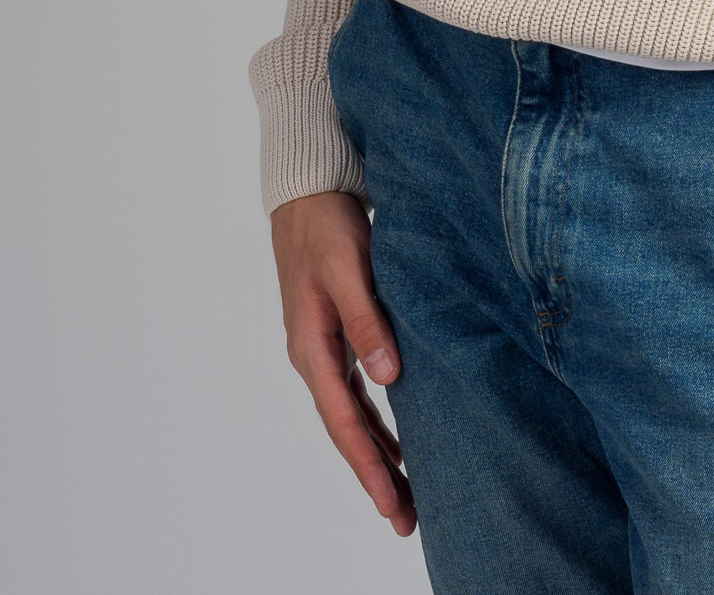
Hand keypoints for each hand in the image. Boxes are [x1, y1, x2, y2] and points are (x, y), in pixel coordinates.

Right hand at [271, 191, 415, 538]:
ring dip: (377, 455)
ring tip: (405, 495)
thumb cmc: (327, 225)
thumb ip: (367, 320)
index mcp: (312, 347)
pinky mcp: (338, 336)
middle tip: (406, 519)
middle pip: (347, 431)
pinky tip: (397, 441)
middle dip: (375, 476)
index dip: (369, 465)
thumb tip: (389, 379)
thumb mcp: (348, 268)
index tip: (392, 502)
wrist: (307, 193)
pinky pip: (357, 395)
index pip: (344, 422)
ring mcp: (325, 349)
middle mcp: (315, 357)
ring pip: (352, 417)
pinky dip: (376, 422)